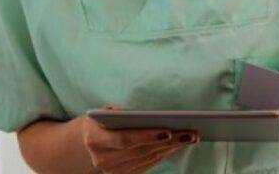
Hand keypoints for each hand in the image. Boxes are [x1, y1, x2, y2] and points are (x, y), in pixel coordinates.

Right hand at [82, 106, 198, 173]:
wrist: (87, 140)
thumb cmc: (103, 119)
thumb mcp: (108, 110)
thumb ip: (125, 113)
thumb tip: (154, 117)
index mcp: (95, 139)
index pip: (124, 139)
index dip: (146, 136)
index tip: (168, 131)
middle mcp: (102, 159)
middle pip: (141, 151)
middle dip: (168, 141)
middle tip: (191, 132)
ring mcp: (112, 171)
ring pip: (148, 158)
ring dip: (171, 148)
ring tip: (190, 136)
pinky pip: (148, 164)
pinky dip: (165, 153)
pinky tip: (179, 143)